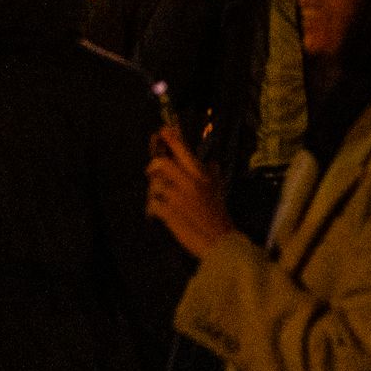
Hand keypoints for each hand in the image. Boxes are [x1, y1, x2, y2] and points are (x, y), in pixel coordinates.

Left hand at [147, 123, 235, 258]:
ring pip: (155, 186)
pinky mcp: (169, 214)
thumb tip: (212, 162)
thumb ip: (213, 172)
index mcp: (200, 174)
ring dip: (154, 192)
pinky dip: (152, 209)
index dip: (170, 137)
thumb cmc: (217, 213)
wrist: (218, 240)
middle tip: (152, 171)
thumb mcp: (218, 187)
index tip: (162, 130)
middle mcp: (188, 182)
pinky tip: (157, 213)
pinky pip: (152, 205)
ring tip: (160, 199)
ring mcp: (178, 198)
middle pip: (161, 164)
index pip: (182, 149)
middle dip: (153, 166)